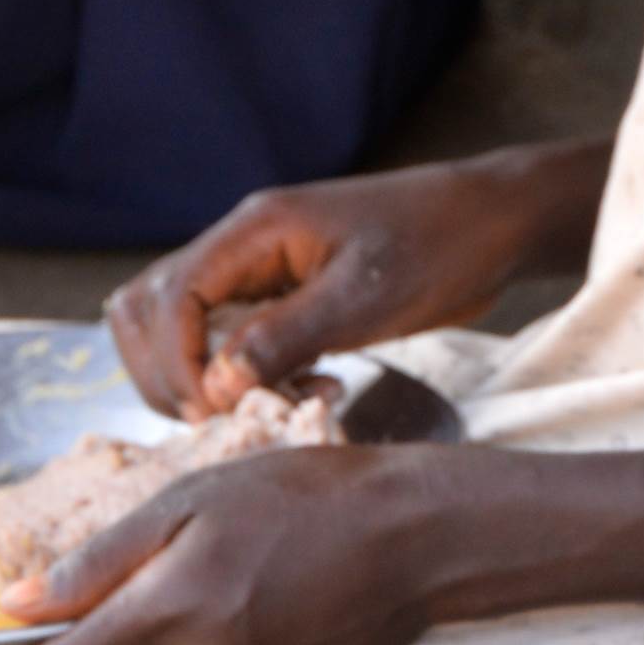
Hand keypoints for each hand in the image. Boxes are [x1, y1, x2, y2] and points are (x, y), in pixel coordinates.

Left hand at [5, 446, 453, 644]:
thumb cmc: (299, 497)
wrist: (411, 536)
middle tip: (143, 581)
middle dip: (102, 644)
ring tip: (215, 580)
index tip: (52, 615)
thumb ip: (96, 561)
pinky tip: (251, 604)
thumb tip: (12, 606)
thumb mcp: (189, 500)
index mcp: (170, 613)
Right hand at [107, 151, 590, 413]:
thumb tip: (215, 385)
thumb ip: (285, 338)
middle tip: (226, 419)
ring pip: (183, 327)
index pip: (169, 295)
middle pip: (151, 308)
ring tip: (269, 404)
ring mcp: (262, 273)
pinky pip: (234, 342)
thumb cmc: (438, 246)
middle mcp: (244, 248)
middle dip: (171, 374)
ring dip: (204, 377)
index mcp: (255, 230)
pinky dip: (249, 376)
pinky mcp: (286, 301)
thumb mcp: (364, 298)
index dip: (174, 362)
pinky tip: (307, 390)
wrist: (492, 225)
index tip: (214, 410)